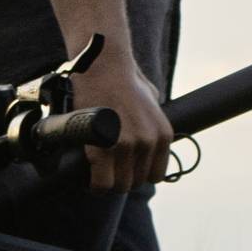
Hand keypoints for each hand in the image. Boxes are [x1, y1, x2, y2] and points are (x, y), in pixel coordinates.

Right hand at [74, 52, 172, 192]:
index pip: (155, 176)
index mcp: (163, 134)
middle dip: (120, 178)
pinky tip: (88, 178)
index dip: (138, 174)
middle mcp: (148, 142)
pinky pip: (101, 183)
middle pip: (135, 182)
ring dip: (106, 181)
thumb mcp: (151, 98)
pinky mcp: (102, 148)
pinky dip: (94, 185)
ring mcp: (126, 147)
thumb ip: (152, 118)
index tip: (125, 169)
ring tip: (96, 172)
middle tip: (106, 169)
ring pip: (118, 186)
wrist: (103, 65)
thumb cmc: (123, 78)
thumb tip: (149, 126)